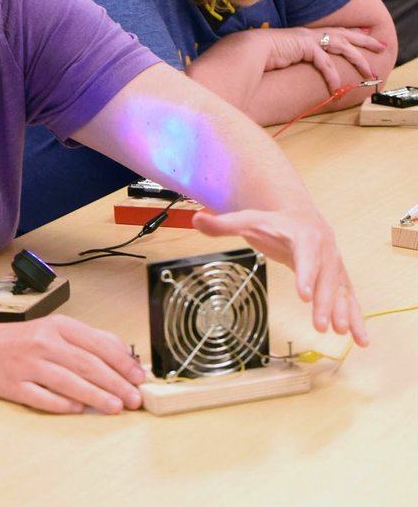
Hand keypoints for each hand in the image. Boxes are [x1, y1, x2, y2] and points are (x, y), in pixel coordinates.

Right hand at [0, 314, 145, 413]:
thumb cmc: (21, 339)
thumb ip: (88, 337)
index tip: (139, 376)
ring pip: (69, 382)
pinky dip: (64, 405)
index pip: (97, 343)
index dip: (122, 361)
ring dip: (96, 396)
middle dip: (115, 383)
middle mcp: (44, 342)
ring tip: (116, 407)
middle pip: (87, 364)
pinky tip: (79, 410)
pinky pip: (44, 398)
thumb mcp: (55, 328)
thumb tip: (123, 352)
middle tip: (134, 398)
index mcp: (58, 325)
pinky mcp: (15, 385)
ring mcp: (29, 365)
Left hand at [192, 207, 367, 346]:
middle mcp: (324, 251)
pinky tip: (361, 340)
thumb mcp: (248, 220)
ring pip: (341, 290)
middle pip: (325, 277)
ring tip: (343, 333)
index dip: (305, 274)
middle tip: (319, 324)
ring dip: (343, 311)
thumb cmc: (274, 223)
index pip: (305, 255)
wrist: (303, 217)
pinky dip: (357, 318)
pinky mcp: (339, 279)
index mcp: (302, 236)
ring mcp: (334, 266)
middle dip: (324, 302)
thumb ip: (223, 224)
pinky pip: (350, 299)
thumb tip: (197, 219)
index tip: (303, 294)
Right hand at [260, 26, 383, 92]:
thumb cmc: (260, 58)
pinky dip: (332, 75)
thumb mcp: (281, 59)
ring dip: (358, 58)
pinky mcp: (304, 46)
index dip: (350, 34)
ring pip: (341, 45)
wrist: (245, 52)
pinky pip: (325, 62)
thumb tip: (296, 71)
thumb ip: (292, 61)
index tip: (364, 37)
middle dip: (364, 40)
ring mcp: (307, 38)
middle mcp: (308, 34)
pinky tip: (335, 87)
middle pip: (344, 34)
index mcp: (304, 36)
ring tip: (369, 71)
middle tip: (381, 45)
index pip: (333, 32)